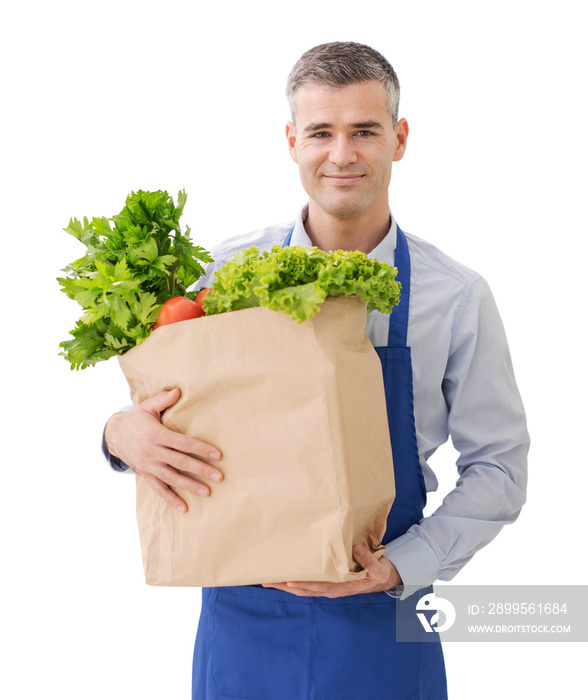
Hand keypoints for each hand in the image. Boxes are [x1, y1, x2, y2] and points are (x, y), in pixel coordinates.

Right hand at [104, 388, 222, 511]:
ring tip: (207, 492)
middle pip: (180, 462)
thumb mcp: (147, 406)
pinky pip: (159, 489)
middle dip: (201, 470)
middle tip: (219, 476)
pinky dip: (171, 499)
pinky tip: (184, 507)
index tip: (217, 455)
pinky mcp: (145, 474)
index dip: (201, 449)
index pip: (183, 443)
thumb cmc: (136, 419)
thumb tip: (178, 390)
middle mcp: (152, 452)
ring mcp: (148, 465)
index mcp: (156, 434)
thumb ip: (163, 399)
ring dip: (190, 486)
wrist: (114, 435)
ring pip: (172, 478)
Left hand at [263, 545, 402, 597]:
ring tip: (267, 579)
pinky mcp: (326, 582)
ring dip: (285, 585)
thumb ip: (367, 559)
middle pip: (305, 589)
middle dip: (285, 586)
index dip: (305, 585)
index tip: (290, 583)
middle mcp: (331, 589)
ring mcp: (327, 587)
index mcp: (341, 587)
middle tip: (266, 580)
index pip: (320, 587)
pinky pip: (307, 583)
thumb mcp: (378, 568)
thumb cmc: (377, 573)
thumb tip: (355, 548)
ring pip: (303, 588)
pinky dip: (293, 581)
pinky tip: (283, 577)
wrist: (380, 578)